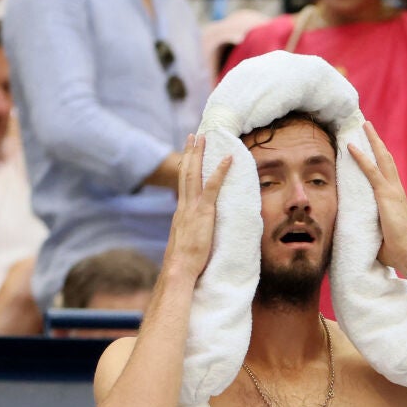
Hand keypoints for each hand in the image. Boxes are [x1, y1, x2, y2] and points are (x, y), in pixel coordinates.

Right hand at [160, 134, 232, 283]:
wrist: (179, 269)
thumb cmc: (183, 265)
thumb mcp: (186, 246)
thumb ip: (190, 237)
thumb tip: (194, 239)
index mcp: (180, 214)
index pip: (183, 186)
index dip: (186, 169)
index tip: (188, 156)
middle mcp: (184, 207)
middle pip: (186, 174)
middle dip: (190, 153)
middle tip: (193, 136)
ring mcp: (192, 208)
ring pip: (194, 174)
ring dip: (200, 154)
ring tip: (203, 137)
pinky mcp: (204, 212)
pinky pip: (212, 186)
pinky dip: (220, 171)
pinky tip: (228, 158)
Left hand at [347, 121, 406, 272]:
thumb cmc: (395, 249)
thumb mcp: (379, 232)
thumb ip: (370, 224)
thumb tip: (354, 227)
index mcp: (395, 197)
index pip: (386, 171)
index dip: (379, 156)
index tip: (371, 144)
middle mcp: (396, 189)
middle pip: (386, 158)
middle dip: (376, 141)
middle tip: (367, 126)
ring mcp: (392, 190)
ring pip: (381, 158)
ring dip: (371, 140)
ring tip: (363, 125)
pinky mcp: (386, 195)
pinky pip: (371, 171)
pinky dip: (361, 157)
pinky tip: (351, 146)